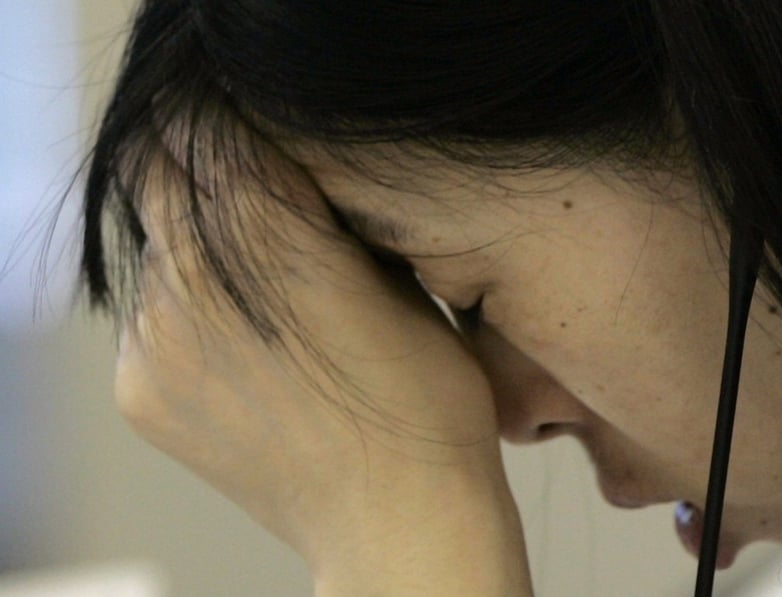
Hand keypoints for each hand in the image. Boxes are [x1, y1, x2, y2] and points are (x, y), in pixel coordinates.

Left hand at [114, 128, 530, 594]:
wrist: (397, 518)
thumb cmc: (424, 394)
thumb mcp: (397, 273)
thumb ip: (322, 209)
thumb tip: (275, 163)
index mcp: (273, 229)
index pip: (212, 130)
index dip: (239, 131)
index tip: (273, 152)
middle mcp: (193, 277)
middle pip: (167, 180)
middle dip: (212, 185)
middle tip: (272, 221)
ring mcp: (156, 339)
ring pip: (157, 250)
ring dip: (196, 250)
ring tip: (268, 295)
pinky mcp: (139, 390)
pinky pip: (146, 318)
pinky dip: (182, 312)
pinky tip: (244, 347)